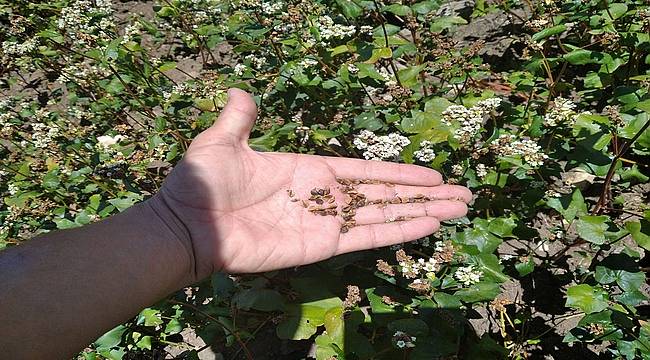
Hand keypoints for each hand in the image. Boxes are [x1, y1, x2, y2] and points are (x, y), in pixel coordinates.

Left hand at [158, 89, 471, 278]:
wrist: (187, 225)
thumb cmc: (203, 183)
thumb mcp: (223, 141)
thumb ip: (240, 119)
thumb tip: (240, 91)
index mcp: (310, 170)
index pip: (367, 171)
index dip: (400, 173)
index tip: (433, 174)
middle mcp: (325, 197)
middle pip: (386, 194)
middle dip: (424, 195)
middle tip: (462, 194)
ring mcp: (326, 222)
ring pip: (385, 214)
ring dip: (422, 212)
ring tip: (459, 209)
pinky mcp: (322, 245)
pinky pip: (367, 236)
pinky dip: (399, 231)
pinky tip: (428, 225)